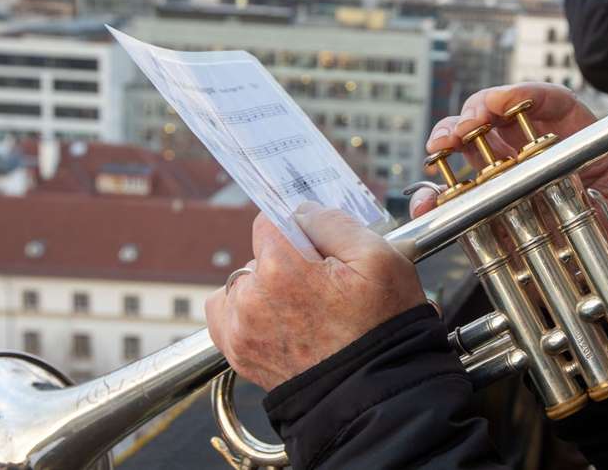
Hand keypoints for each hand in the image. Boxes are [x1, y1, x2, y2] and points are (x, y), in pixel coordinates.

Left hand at [205, 203, 425, 390]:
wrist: (374, 394)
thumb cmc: (382, 326)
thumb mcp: (381, 257)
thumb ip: (333, 221)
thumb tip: (301, 212)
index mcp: (281, 266)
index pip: (271, 221)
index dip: (301, 231)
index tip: (322, 252)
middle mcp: (250, 295)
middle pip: (258, 254)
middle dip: (286, 261)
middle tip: (322, 286)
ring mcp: (240, 327)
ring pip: (242, 282)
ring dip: (264, 287)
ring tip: (303, 308)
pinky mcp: (238, 352)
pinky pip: (224, 313)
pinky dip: (243, 310)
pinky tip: (276, 318)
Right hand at [411, 83, 607, 239]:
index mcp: (579, 143)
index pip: (551, 104)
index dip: (524, 94)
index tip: (504, 101)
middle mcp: (540, 158)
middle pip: (501, 120)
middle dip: (476, 113)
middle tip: (464, 125)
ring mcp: (511, 186)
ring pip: (473, 152)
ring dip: (450, 143)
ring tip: (440, 148)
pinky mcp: (490, 218)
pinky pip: (458, 203)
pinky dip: (438, 198)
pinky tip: (429, 199)